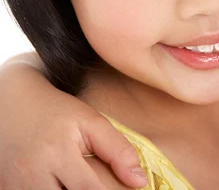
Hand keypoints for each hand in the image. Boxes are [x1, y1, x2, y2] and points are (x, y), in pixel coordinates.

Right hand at [0, 54, 147, 188]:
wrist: (12, 103)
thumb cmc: (57, 112)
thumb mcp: (92, 122)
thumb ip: (118, 150)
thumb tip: (139, 181)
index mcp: (57, 152)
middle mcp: (32, 173)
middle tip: (103, 186)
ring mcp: (14, 185)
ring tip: (80, 183)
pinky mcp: (6, 189)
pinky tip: (62, 184)